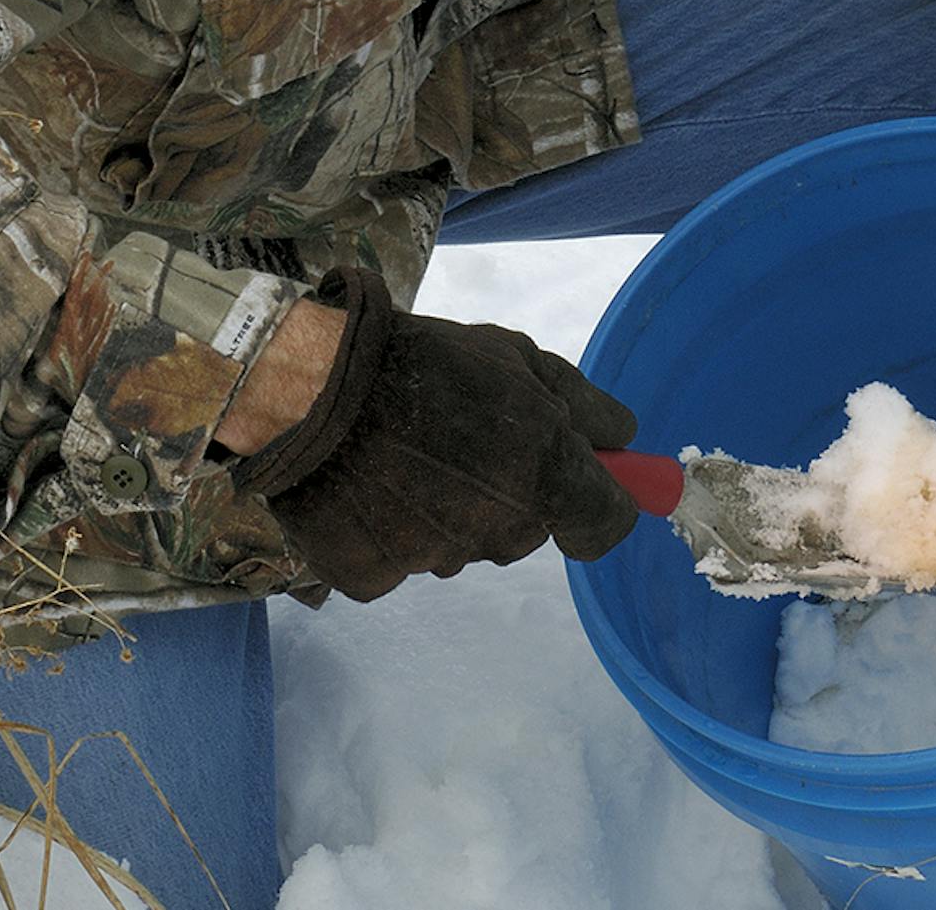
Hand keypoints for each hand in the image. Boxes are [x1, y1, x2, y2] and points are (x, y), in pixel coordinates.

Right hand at [231, 268, 639, 600]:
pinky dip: (391, 530)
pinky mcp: (375, 578)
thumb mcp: (517, 358)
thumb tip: (625, 438)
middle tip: (466, 436)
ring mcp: (434, 560)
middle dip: (513, 489)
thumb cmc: (425, 361)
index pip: (607, 526)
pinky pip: (402, 561)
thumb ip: (583, 404)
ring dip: (449, 506)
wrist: (310, 386)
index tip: (581, 477)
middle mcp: (498, 530)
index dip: (600, 500)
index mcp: (544, 477)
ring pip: (464, 541)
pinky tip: (369, 483)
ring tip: (407, 449)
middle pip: (529, 528)